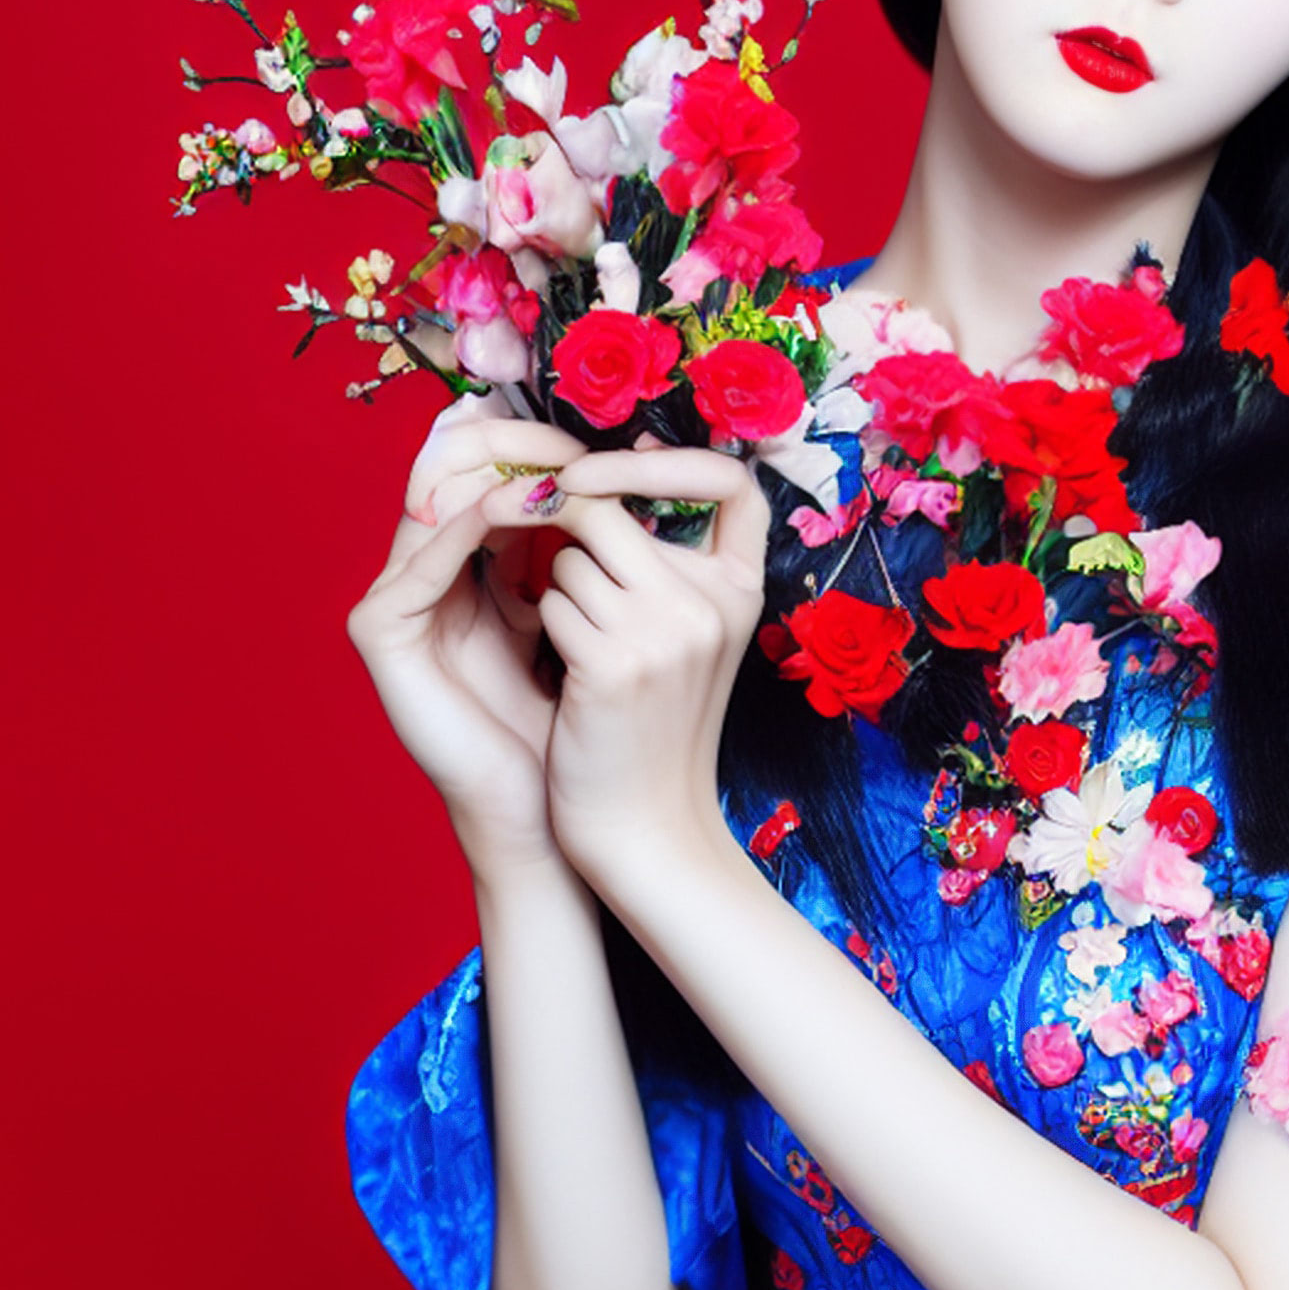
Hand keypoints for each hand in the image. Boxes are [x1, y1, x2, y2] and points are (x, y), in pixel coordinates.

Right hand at [345, 391, 596, 873]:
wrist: (561, 803)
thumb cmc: (587, 713)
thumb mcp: (593, 609)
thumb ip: (590, 545)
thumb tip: (636, 464)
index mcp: (464, 565)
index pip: (483, 470)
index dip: (535, 441)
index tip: (604, 436)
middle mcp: (420, 573)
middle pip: (449, 469)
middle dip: (518, 441)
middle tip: (579, 435)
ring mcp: (391, 599)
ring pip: (439, 497)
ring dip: (507, 468)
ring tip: (568, 460)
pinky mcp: (379, 629)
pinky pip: (429, 553)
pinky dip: (480, 518)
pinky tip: (534, 502)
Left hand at [524, 445, 771, 880]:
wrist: (647, 825)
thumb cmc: (654, 723)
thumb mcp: (689, 634)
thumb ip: (665, 563)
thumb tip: (611, 468)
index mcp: (741, 589)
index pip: (733, 481)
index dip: (673, 463)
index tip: (623, 470)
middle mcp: (712, 602)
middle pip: (613, 509)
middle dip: (567, 529)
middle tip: (550, 556)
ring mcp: (667, 631)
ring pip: (571, 556)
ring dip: (555, 589)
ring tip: (581, 643)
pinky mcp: (614, 663)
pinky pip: (553, 602)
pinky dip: (547, 628)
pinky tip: (568, 673)